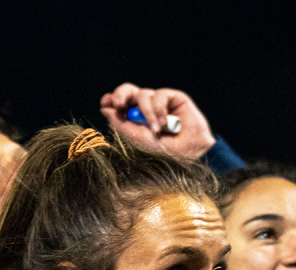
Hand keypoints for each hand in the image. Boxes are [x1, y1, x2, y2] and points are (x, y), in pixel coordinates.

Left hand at [100, 83, 215, 159]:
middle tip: (118, 104)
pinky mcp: (174, 97)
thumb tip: (104, 109)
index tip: (106, 104)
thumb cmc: (165, 150)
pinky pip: (159, 95)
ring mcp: (159, 101)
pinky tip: (165, 124)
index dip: (111, 99)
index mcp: (134, 117)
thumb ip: (122, 124)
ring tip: (156, 130)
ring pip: (143, 94)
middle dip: (120, 94)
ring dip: (147, 112)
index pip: (119, 103)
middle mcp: (145, 107)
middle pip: (128, 91)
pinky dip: (159, 110)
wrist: (190, 152)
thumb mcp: (139, 139)